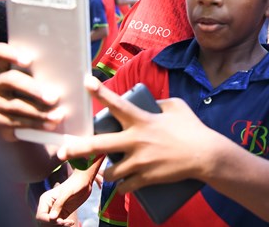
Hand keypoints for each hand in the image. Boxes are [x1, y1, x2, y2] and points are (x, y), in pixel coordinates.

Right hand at [0, 43, 63, 140]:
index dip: (11, 54)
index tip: (28, 61)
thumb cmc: (36, 92)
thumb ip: (49, 73)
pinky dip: (35, 123)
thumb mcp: (40, 79)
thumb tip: (78, 75)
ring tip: (58, 115)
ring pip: (15, 105)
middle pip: (11, 80)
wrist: (20, 120)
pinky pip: (15, 121)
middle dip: (34, 89)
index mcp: (6, 65)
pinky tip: (49, 124)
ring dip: (39, 111)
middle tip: (54, 98)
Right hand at [36, 170, 96, 225]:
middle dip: (54, 224)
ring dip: (60, 226)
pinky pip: (59, 223)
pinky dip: (64, 225)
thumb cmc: (76, 184)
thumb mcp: (67, 192)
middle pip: (45, 221)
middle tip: (66, 223)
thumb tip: (52, 218)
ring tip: (70, 223)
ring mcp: (55, 210)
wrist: (85, 182)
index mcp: (45, 200)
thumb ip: (59, 204)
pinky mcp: (62, 213)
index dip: (48, 221)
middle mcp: (48, 206)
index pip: (41, 216)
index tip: (59, 221)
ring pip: (52, 224)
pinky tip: (71, 223)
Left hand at [58, 78, 222, 191]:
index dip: (100, 91)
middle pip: (98, 145)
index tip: (86, 81)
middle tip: (62, 152)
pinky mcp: (145, 178)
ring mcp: (139, 162)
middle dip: (77, 149)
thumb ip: (160, 103)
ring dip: (109, 172)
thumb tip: (149, 103)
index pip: (117, 104)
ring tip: (115, 169)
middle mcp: (136, 140)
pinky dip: (124, 186)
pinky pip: (124, 187)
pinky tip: (126, 185)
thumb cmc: (193, 128)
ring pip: (110, 172)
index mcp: (143, 120)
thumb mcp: (177, 107)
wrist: (206, 155)